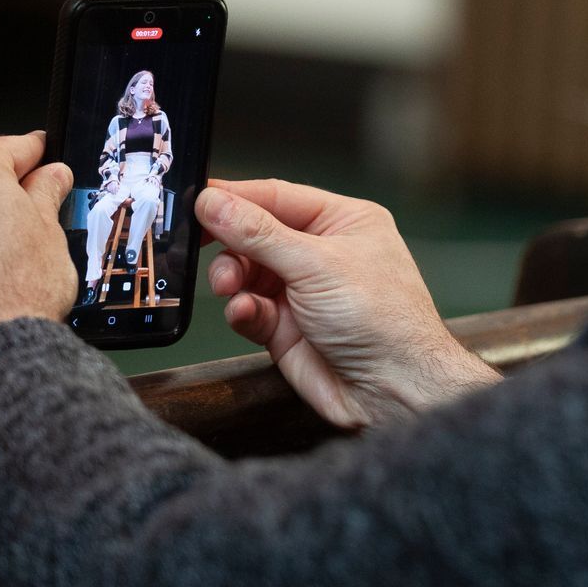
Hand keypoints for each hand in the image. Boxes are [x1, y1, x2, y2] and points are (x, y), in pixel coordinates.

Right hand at [197, 181, 498, 428]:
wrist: (392, 389)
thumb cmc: (382, 320)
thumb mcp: (316, 264)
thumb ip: (258, 234)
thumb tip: (213, 202)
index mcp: (343, 221)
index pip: (278, 197)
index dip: (235, 197)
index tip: (195, 199)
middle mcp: (323, 252)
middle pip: (256, 234)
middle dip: (231, 244)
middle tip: (203, 249)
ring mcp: (303, 291)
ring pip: (246, 272)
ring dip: (232, 279)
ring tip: (231, 289)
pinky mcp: (286, 327)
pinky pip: (249, 308)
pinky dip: (242, 310)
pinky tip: (246, 314)